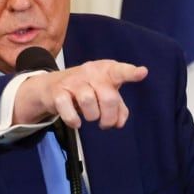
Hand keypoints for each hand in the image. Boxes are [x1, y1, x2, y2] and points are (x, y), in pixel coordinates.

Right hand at [13, 60, 147, 128]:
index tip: (142, 73)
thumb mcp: (104, 93)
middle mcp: (90, 72)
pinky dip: (74, 120)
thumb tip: (119, 122)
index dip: (130, 73)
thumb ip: (118, 107)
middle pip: (108, 97)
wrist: (51, 86)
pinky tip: (76, 122)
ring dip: (92, 116)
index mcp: (105, 70)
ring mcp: (73, 81)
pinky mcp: (57, 92)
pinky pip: (69, 111)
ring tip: (90, 117)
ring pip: (88, 102)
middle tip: (105, 123)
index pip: (119, 71)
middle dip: (109, 117)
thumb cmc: (86, 88)